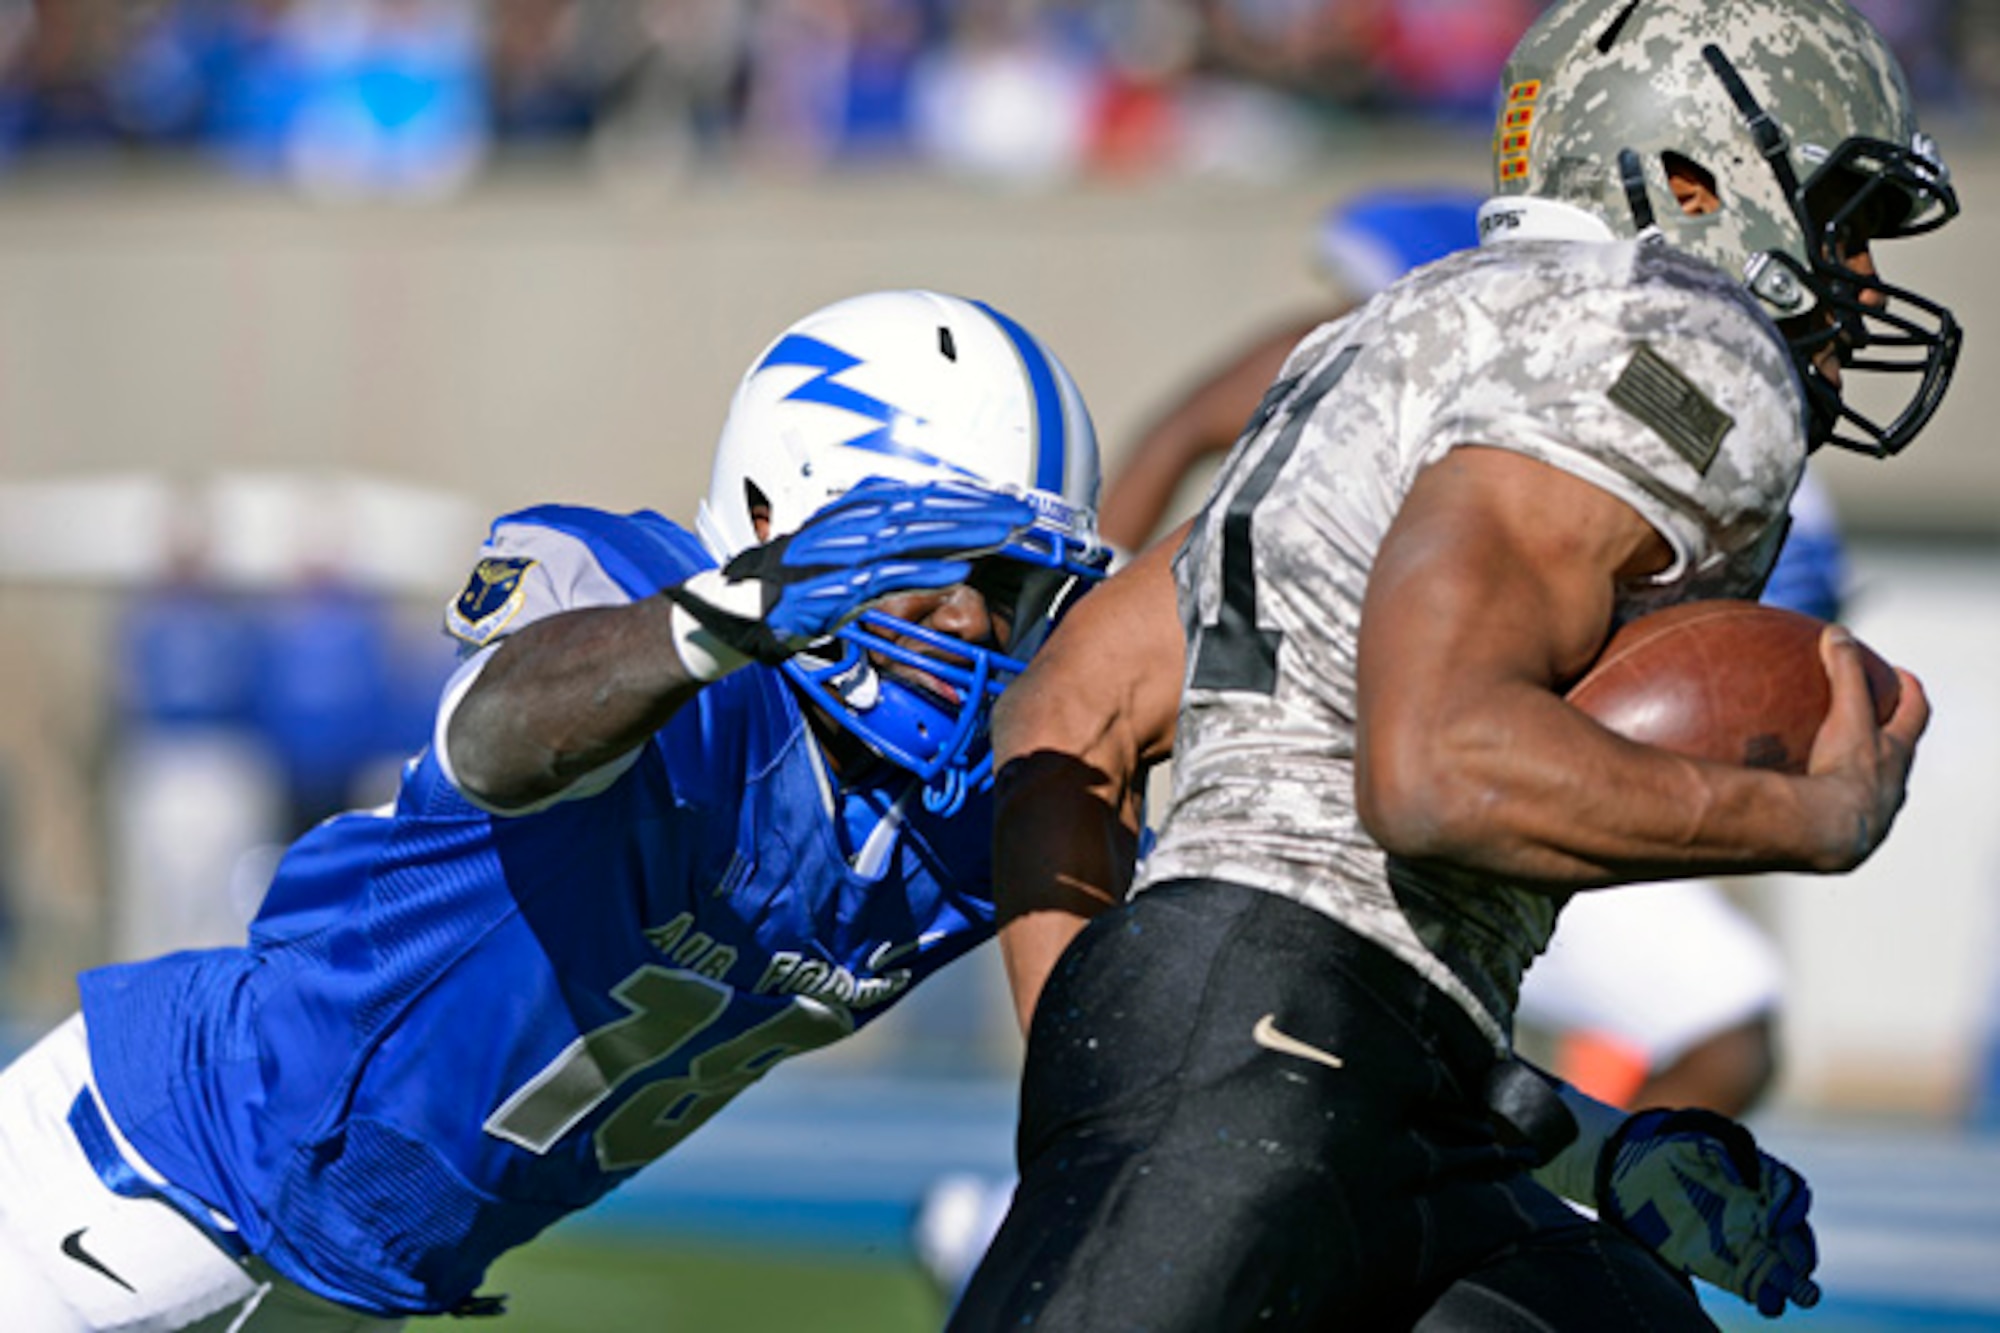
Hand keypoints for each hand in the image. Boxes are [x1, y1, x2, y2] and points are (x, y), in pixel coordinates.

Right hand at [665, 477, 1035, 664]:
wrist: (739, 610)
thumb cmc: (796, 586)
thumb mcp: (843, 555)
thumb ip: (885, 545)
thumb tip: (936, 543)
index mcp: (856, 514)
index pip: (921, 499)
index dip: (967, 497)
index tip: (1008, 499)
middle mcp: (852, 526)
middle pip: (926, 512)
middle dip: (978, 511)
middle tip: (1024, 513)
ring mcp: (842, 556)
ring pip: (912, 538)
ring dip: (962, 534)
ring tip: (1005, 533)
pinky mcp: (833, 589)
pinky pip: (885, 579)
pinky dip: (922, 573)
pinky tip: (957, 571)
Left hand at [1596, 1107, 1819, 1317]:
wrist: (1625, 1161)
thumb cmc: (1667, 1138)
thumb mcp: (1697, 1129)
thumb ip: (1726, 1145)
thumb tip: (1746, 1177)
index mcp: (1757, 1178)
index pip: (1791, 1195)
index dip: (1793, 1208)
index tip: (1784, 1220)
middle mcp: (1752, 1211)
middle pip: (1789, 1237)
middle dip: (1798, 1254)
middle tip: (1800, 1270)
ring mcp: (1734, 1236)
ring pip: (1771, 1262)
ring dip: (1784, 1282)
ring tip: (1783, 1298)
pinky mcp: (1711, 1258)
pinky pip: (1743, 1277)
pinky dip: (1759, 1291)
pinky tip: (1767, 1302)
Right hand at [1806, 626, 1928, 870]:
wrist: (1829, 835)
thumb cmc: (1845, 774)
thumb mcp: (1848, 715)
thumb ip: (1844, 672)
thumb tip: (1837, 632)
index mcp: (1896, 756)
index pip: (1916, 714)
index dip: (1911, 692)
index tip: (1901, 676)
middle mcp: (1891, 786)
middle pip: (1899, 751)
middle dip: (1888, 733)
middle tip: (1869, 716)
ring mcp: (1870, 814)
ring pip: (1872, 786)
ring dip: (1858, 772)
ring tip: (1830, 760)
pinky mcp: (1842, 836)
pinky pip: (1832, 809)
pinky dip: (1821, 799)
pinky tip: (1793, 796)